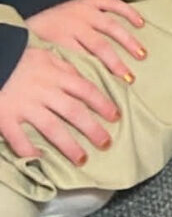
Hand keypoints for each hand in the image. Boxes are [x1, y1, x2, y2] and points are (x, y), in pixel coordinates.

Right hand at [0, 45, 119, 163]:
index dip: (103, 104)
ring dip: (69, 146)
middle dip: (92, 129)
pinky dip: (29, 151)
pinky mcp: (5, 117)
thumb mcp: (46, 55)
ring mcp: (25, 106)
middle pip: (74, 112)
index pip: (86, 90)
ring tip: (82, 159)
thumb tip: (84, 78)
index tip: (115, 116)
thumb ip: (65, 67)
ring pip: (52, 128)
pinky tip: (41, 161)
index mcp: (56, 75)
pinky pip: (19, 139)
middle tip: (106, 143)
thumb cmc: (19, 58)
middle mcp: (44, 91)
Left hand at [26, 0, 146, 82]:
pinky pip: (113, 3)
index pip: (83, 61)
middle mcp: (74, 24)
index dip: (97, 78)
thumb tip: (82, 89)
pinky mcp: (90, 0)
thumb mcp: (41, 60)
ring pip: (111, 26)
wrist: (23, 20)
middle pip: (100, 46)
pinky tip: (140, 23)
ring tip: (142, 54)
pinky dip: (128, 12)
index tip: (109, 94)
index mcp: (59, 40)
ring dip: (128, 41)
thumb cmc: (34, 45)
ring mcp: (84, 10)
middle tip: (130, 78)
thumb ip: (61, 71)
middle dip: (116, 63)